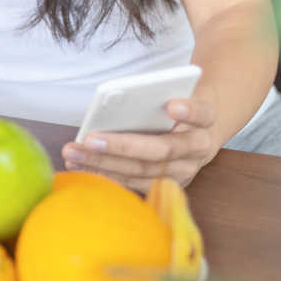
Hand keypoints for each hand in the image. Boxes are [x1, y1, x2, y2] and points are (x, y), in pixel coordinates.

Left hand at [61, 95, 217, 190]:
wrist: (197, 132)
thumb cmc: (176, 108)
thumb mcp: (175, 94)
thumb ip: (156, 96)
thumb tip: (115, 100)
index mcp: (206, 120)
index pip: (202, 113)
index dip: (189, 111)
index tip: (171, 105)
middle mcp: (198, 149)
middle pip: (161, 151)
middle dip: (122, 146)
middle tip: (90, 139)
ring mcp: (183, 172)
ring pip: (142, 172)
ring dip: (104, 164)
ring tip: (74, 153)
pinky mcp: (166, 187)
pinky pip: (133, 184)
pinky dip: (105, 175)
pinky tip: (80, 165)